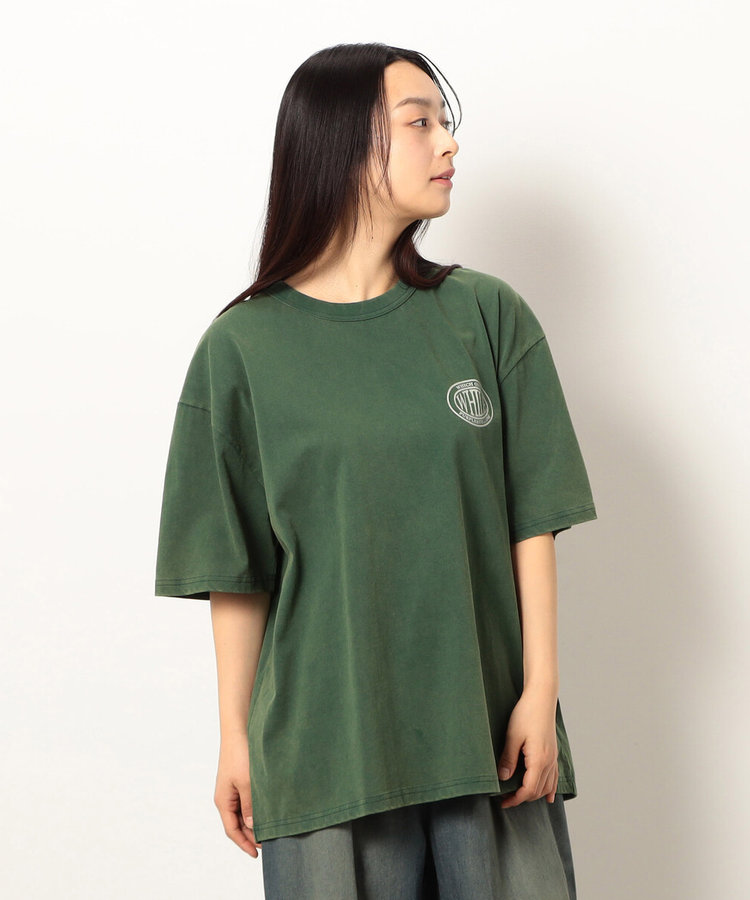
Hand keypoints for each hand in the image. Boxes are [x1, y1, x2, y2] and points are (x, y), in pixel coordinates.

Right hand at [214, 731, 261, 856]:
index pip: (232, 830)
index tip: (257, 854)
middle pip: (238, 824)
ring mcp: (233, 788)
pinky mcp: (240, 779)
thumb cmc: (240, 754)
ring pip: (244, 812)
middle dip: (251, 835)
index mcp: (223, 801)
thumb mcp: (247, 783)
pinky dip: (256, 809)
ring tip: (271, 829)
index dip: (244, 844)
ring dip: (255, 822)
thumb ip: (251, 806)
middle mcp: (226, 797)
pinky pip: (247, 800)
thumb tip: (253, 827)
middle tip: (270, 842)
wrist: (239, 728)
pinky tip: (268, 810)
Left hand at [496, 686, 558, 807]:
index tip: (503, 802)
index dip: (515, 799)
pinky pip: (554, 777)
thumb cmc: (526, 714)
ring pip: (547, 786)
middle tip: (506, 799)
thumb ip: (508, 759)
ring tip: (519, 797)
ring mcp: (553, 758)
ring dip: (534, 794)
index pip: (528, 789)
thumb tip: (503, 778)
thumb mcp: (512, 736)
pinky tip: (549, 796)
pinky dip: (551, 789)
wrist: (541, 698)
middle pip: (537, 790)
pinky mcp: (553, 753)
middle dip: (522, 798)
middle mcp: (549, 762)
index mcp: (539, 760)